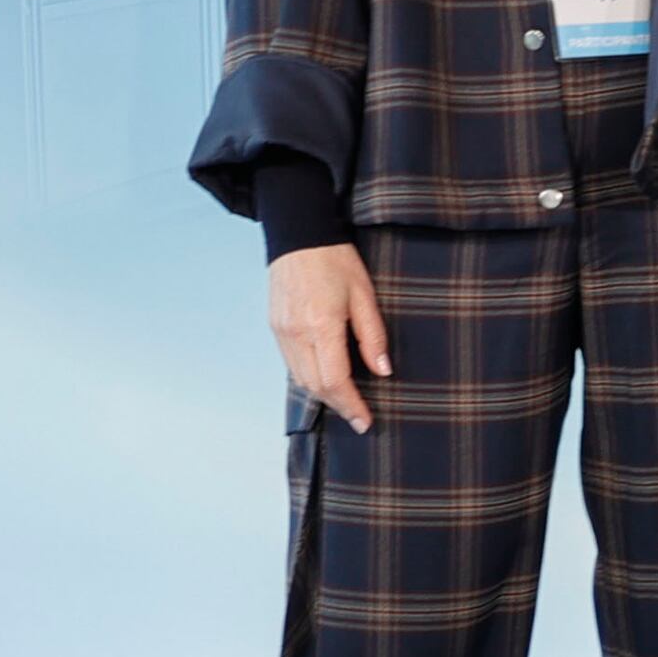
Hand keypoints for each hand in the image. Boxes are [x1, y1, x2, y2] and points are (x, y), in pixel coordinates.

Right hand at [268, 244, 390, 433]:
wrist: (299, 235)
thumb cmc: (334, 260)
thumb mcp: (364, 294)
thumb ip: (373, 335)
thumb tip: (382, 370)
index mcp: (320, 326)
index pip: (334, 381)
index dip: (351, 405)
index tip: (365, 421)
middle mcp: (295, 334)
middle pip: (315, 387)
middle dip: (338, 406)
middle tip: (359, 417)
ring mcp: (281, 332)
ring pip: (300, 379)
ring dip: (323, 396)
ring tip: (346, 402)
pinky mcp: (275, 327)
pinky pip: (291, 365)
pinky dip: (309, 378)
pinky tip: (325, 379)